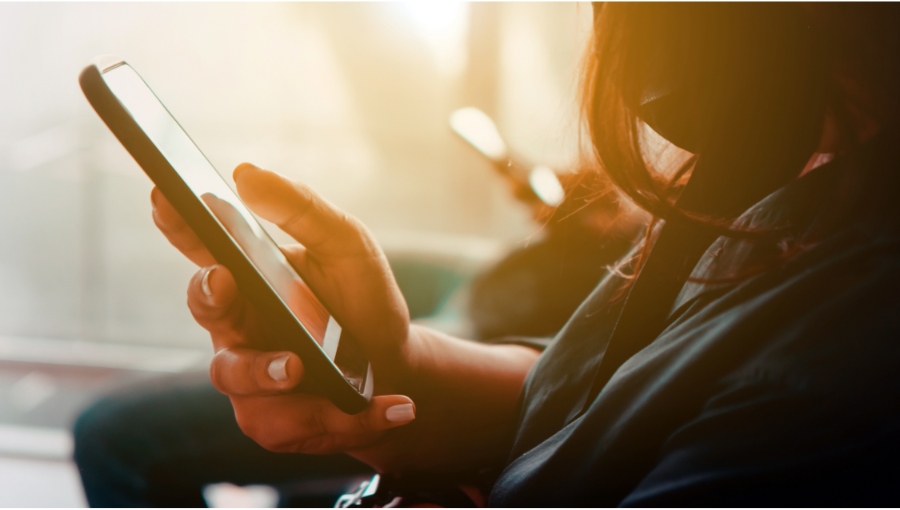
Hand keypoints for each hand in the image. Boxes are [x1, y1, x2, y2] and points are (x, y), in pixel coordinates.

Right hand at [151, 163, 415, 463]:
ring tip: (299, 365)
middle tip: (224, 280)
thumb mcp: (347, 246)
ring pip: (236, 374)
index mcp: (247, 275)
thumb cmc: (360, 300)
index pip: (202, 244)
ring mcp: (248, 376)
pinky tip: (395, 408)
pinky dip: (349, 417)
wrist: (393, 366)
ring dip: (266, 370)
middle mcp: (237, 324)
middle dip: (209, 294)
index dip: (177, 222)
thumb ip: (302, 210)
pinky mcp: (273, 422)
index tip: (164, 195)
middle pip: (205, 306)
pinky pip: (292, 423)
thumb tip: (245, 172)